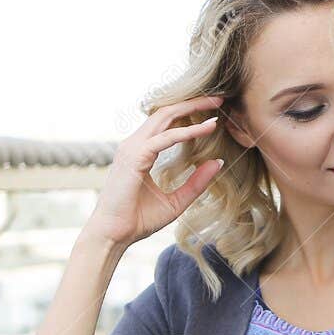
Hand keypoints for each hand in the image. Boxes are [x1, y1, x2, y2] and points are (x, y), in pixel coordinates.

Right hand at [86, 94, 227, 246]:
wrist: (113, 235)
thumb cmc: (138, 220)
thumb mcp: (176, 201)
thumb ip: (196, 183)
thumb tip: (218, 162)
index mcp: (140, 152)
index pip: (166, 123)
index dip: (190, 114)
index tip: (215, 113)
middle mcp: (134, 145)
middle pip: (166, 112)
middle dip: (193, 103)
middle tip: (220, 99)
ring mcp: (132, 149)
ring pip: (165, 118)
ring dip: (192, 109)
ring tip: (217, 105)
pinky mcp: (134, 158)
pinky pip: (165, 139)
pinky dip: (187, 132)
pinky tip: (207, 129)